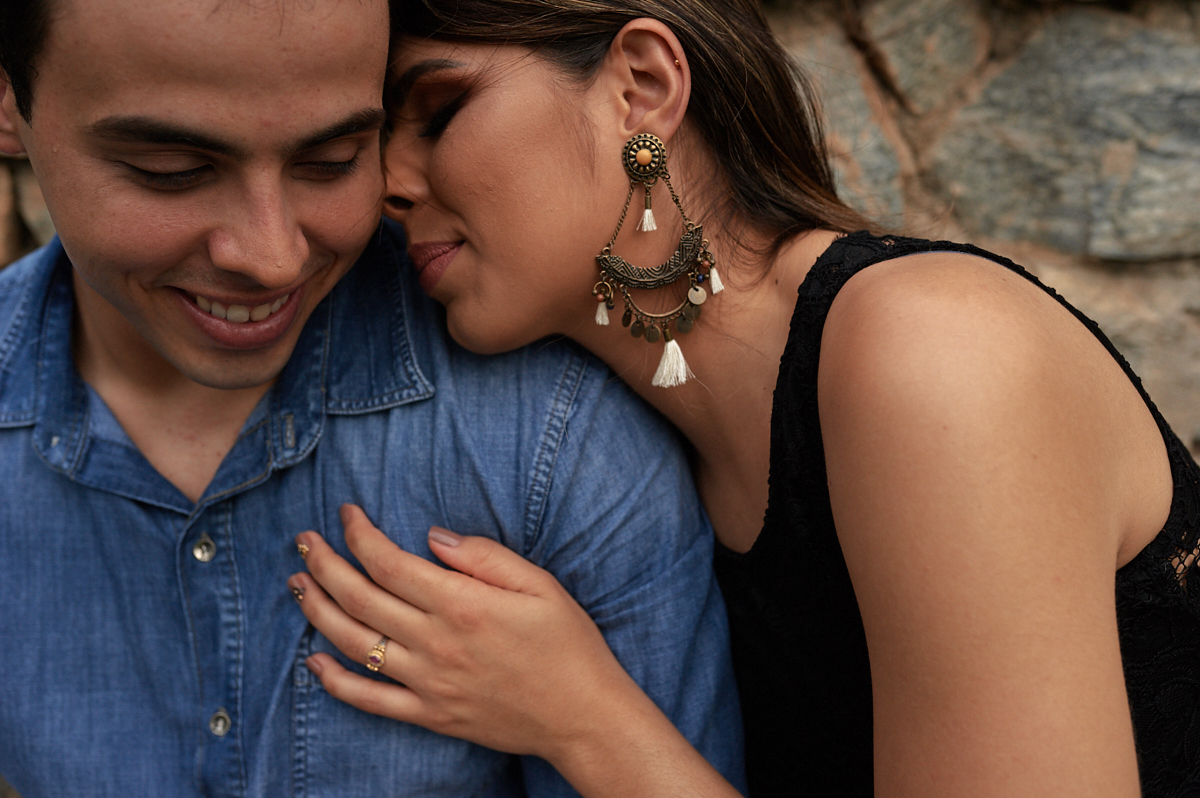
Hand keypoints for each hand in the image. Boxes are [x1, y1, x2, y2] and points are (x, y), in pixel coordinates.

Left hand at [287, 504, 635, 760]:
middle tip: (302, 541)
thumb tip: (432, 537)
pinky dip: (334, 681)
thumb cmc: (568, 645)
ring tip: (298, 585)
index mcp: (462, 605)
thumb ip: (483, 557)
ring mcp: (428, 683)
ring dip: (317, 611)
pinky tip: (313, 660)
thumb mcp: (539, 585)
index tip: (345, 513)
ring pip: (353, 644)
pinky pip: (369, 700)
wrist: (583, 717)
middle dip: (324, 564)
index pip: (390, 563)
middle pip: (360, 598)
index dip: (359, 535)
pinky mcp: (430, 714)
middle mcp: (436, 643)